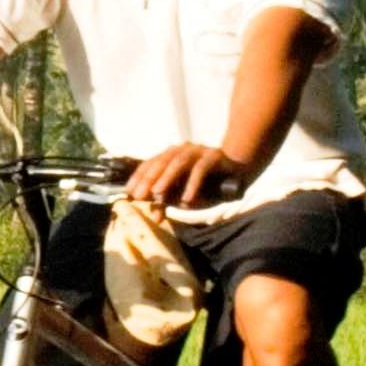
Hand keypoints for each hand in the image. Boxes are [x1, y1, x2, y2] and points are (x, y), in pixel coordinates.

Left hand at [125, 142, 250, 209]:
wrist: (236, 167)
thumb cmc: (206, 181)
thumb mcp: (183, 192)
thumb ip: (169, 201)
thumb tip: (154, 216)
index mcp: (172, 154)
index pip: (150, 163)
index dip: (138, 177)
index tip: (128, 192)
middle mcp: (183, 149)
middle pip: (161, 162)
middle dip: (149, 179)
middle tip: (139, 195)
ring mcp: (198, 150)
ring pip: (179, 162)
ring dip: (167, 178)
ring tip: (158, 194)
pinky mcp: (213, 156)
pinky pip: (200, 169)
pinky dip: (192, 184)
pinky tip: (187, 199)